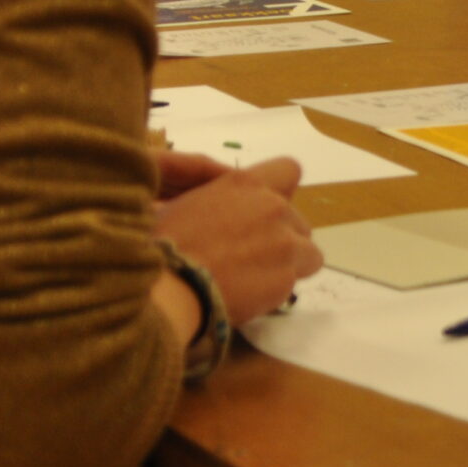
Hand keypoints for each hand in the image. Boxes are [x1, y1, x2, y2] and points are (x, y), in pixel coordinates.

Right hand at [153, 156, 321, 324]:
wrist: (164, 290)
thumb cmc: (159, 246)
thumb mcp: (181, 206)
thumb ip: (217, 201)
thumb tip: (226, 213)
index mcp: (244, 184)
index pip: (288, 170)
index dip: (281, 192)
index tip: (264, 212)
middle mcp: (272, 207)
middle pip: (298, 222)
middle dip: (281, 237)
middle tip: (249, 256)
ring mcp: (284, 242)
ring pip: (308, 253)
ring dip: (288, 264)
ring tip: (254, 279)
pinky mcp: (286, 277)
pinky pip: (293, 282)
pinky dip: (275, 290)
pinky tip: (247, 296)